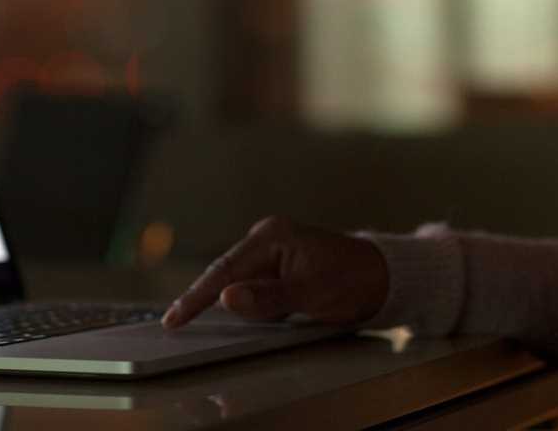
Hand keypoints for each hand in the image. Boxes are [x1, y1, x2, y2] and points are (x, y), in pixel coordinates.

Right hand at [160, 216, 388, 329]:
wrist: (384, 276)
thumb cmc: (352, 280)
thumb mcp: (311, 294)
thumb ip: (269, 298)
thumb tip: (228, 298)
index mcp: (272, 237)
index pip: (224, 271)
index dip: (196, 297)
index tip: (174, 318)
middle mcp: (268, 238)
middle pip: (225, 273)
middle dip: (202, 297)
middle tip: (174, 321)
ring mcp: (273, 250)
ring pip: (237, 280)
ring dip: (222, 299)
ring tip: (190, 315)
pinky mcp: (280, 264)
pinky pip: (251, 283)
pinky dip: (242, 299)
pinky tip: (231, 310)